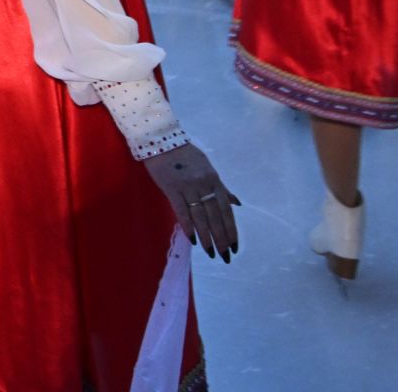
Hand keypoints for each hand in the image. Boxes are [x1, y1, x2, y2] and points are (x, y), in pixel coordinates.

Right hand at [142, 143, 239, 261]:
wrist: (160, 140)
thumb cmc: (185, 155)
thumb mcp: (207, 168)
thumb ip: (221, 188)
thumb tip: (237, 203)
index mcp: (214, 180)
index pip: (226, 210)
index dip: (231, 229)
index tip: (235, 247)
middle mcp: (203, 184)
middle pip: (215, 216)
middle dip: (221, 238)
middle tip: (226, 256)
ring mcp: (187, 186)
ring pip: (200, 216)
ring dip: (206, 237)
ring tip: (211, 253)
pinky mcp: (171, 188)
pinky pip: (181, 210)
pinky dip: (188, 226)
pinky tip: (193, 240)